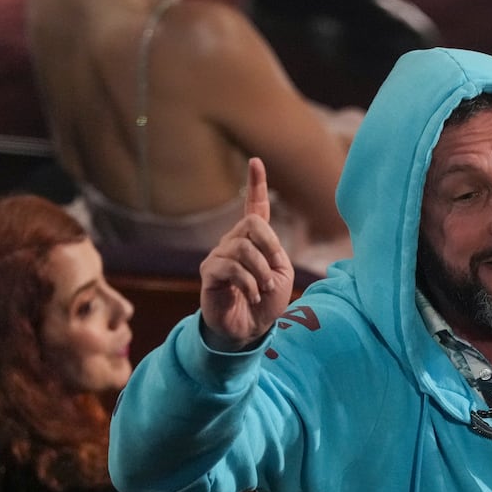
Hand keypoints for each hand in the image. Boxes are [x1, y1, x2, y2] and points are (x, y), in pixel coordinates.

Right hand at [199, 158, 294, 350]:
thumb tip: (259, 246)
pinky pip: (231, 267)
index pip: (254, 207)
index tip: (256, 162)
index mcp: (254, 241)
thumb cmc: (266, 302)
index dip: (255, 184)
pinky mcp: (210, 273)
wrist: (249, 330)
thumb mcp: (281, 275)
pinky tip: (252, 296)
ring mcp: (219, 256)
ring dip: (261, 273)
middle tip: (273, 273)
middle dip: (269, 247)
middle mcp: (233, 242)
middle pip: (252, 224)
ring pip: (243, 248)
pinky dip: (249, 284)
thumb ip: (275, 254)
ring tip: (263, 291)